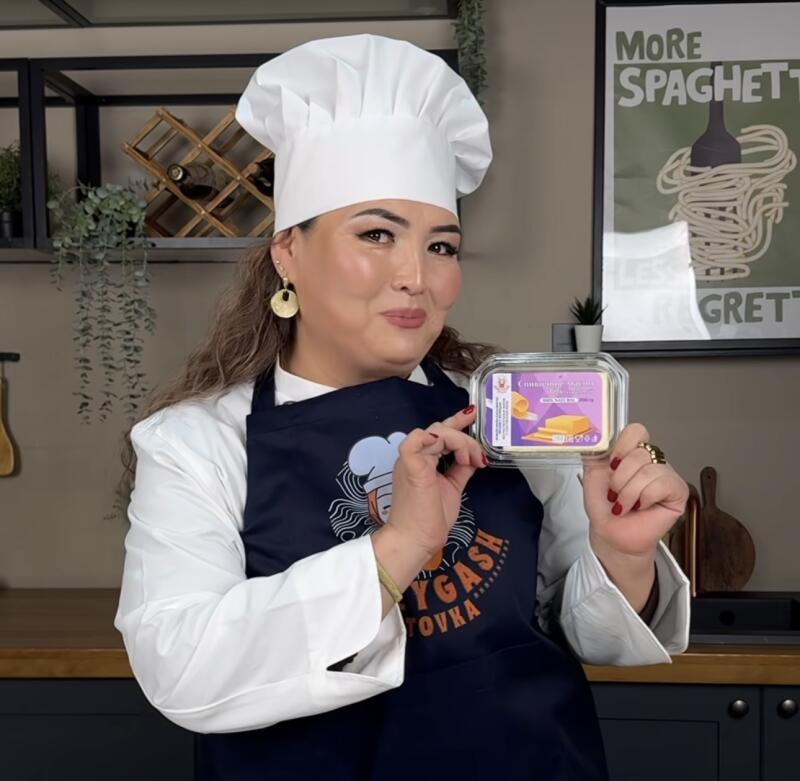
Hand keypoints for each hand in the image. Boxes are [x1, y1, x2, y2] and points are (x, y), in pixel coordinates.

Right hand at [388, 405, 486, 557]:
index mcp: (422, 460)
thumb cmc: (430, 519)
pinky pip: (415, 440)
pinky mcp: (410, 466)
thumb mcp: (452, 487)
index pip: (440, 434)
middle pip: (441, 430)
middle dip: (465, 438)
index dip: (456, 422)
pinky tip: (449, 448)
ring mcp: (411, 459)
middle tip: (478, 456)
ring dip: (459, 442)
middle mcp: (415, 456)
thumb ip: (460, 470)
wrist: (415, 540)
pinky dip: (432, 438)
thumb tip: (473, 458)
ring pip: (437, 433)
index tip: (472, 414)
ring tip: (471, 461)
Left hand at [582, 423, 688, 558]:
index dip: (622, 446)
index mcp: (632, 453)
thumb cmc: (604, 507)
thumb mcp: (592, 474)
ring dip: (630, 491)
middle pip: (640, 452)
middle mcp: (651, 461)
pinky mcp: (678, 492)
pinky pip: (663, 484)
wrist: (610, 533)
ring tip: (625, 504)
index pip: (636, 431)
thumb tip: (595, 435)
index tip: (611, 464)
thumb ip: (595, 452)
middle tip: (615, 493)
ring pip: (650, 470)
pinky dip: (646, 497)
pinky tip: (641, 506)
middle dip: (620, 478)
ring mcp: (666, 475)